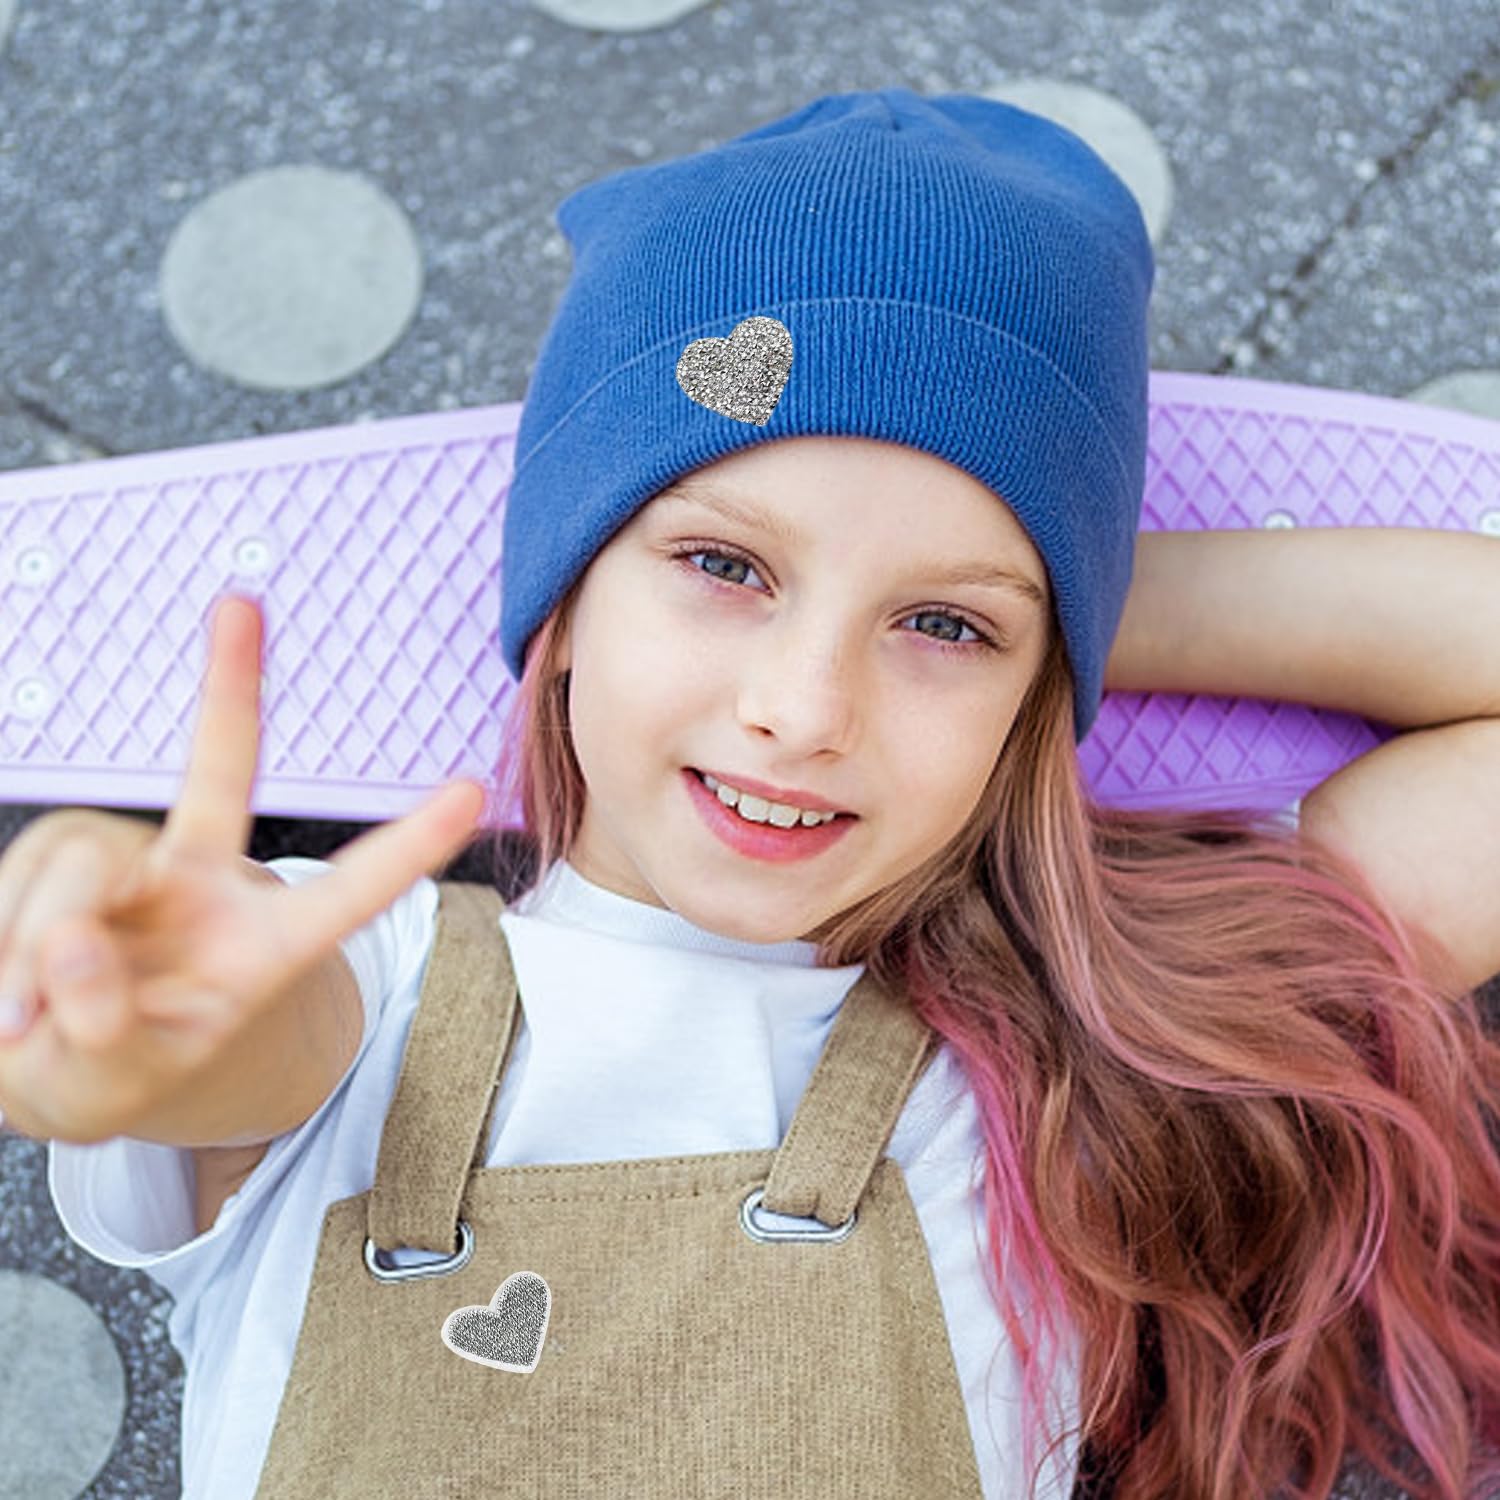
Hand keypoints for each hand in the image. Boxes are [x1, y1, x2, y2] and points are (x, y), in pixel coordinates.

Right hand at [0, 594, 485, 1144]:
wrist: (39, 1063)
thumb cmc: (109, 1069)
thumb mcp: (117, 1079)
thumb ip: (105, 1028)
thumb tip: (75, 944)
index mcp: (258, 949)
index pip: (347, 892)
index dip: (408, 846)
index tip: (474, 791)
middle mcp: (204, 885)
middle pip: (218, 779)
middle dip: (235, 686)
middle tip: (240, 617)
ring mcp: (130, 864)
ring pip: (85, 856)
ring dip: (35, 939)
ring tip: (20, 1021)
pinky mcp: (63, 858)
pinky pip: (22, 872)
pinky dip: (2, 938)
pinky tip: (5, 998)